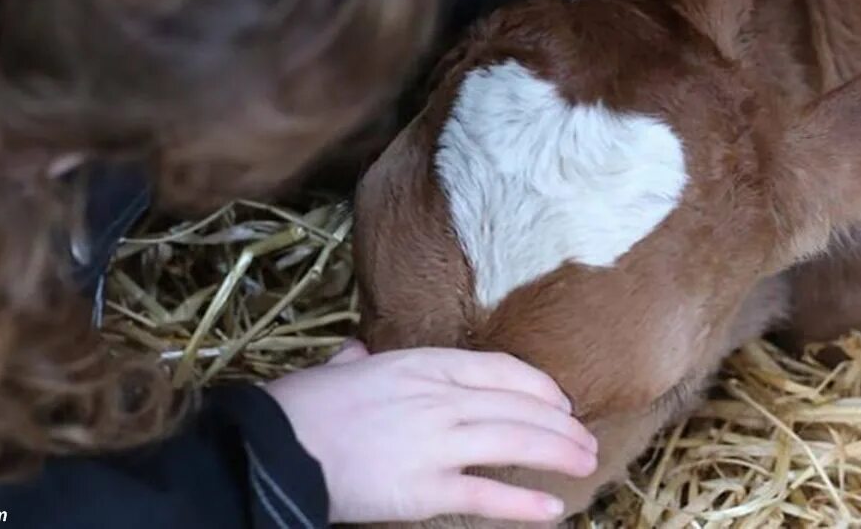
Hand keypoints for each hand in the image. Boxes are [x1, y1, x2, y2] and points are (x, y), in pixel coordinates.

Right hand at [263, 340, 598, 523]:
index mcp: (420, 364)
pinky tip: (552, 508)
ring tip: (584, 463)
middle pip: (519, 407)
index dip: (538, 386)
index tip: (558, 400)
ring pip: (515, 442)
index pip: (500, 370)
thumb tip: (355, 353)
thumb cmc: (300, 407)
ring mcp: (435, 443)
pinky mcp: (424, 490)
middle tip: (585, 439)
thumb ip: (357, 361)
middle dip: (560, 424)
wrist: (274, 446)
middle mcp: (438, 399)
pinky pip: (487, 496)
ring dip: (558, 453)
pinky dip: (524, 504)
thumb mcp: (338, 368)